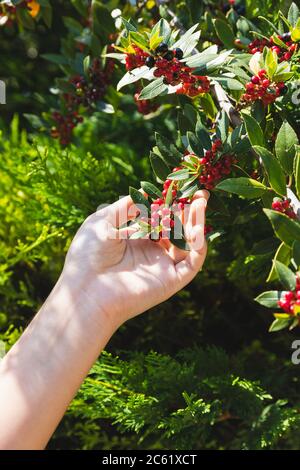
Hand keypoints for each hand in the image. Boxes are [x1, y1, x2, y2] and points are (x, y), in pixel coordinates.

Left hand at [62, 190, 208, 329]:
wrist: (85, 288)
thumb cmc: (88, 255)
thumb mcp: (103, 221)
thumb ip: (125, 206)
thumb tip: (146, 191)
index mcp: (137, 239)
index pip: (161, 218)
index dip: (172, 203)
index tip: (181, 186)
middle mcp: (152, 252)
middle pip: (178, 229)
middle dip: (190, 210)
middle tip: (200, 192)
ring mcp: (163, 266)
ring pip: (188, 243)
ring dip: (196, 223)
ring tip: (199, 203)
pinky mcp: (171, 280)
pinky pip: (192, 262)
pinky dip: (199, 246)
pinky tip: (197, 228)